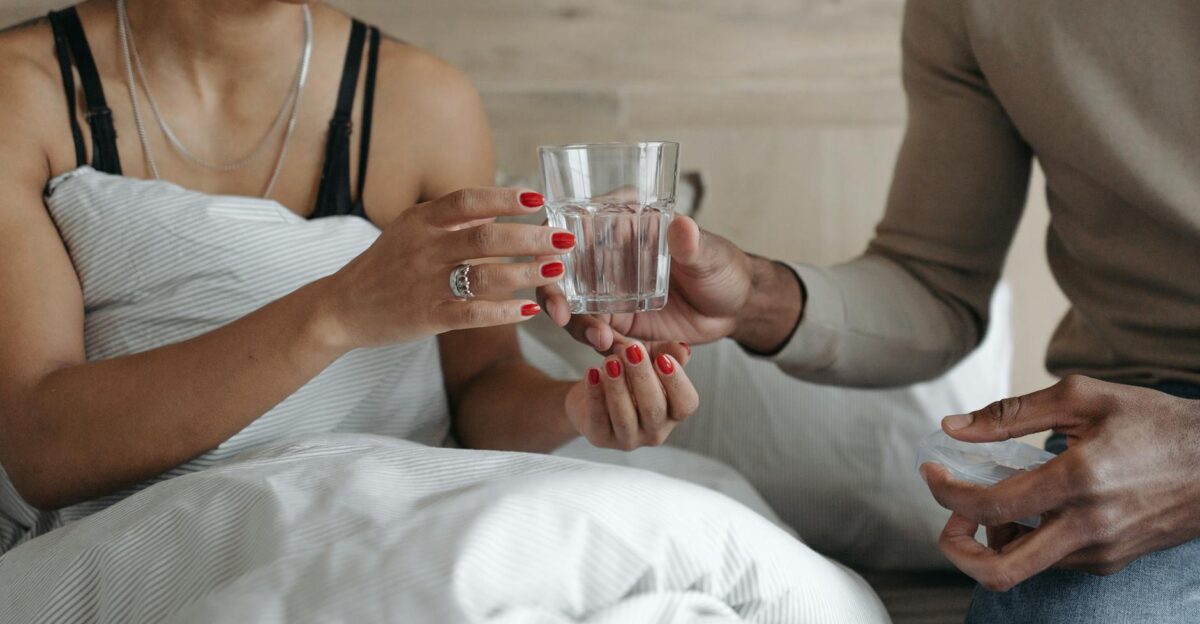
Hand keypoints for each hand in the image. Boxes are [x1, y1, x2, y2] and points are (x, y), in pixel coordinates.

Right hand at [319, 189, 574, 347]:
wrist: (342, 307)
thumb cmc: (385, 265)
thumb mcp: (411, 229)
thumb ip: (452, 218)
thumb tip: (498, 206)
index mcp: (421, 221)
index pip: (467, 201)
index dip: (504, 199)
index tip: (537, 200)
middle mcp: (424, 249)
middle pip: (485, 239)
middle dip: (529, 239)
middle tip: (563, 240)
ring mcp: (426, 284)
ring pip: (485, 277)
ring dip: (525, 274)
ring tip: (555, 271)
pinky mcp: (428, 316)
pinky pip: (473, 314)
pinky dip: (503, 312)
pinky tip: (529, 310)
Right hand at [540, 216, 799, 352]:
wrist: (736, 309)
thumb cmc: (723, 268)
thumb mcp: (709, 256)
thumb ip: (692, 245)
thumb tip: (682, 225)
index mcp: (620, 225)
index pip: (570, 227)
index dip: (550, 246)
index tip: (552, 267)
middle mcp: (605, 258)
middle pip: (560, 275)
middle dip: (554, 297)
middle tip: (563, 316)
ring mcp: (607, 294)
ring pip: (574, 312)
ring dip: (581, 329)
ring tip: (606, 342)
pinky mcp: (617, 325)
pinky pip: (599, 338)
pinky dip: (609, 349)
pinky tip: (629, 353)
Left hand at [564, 340, 697, 449]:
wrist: (593, 393)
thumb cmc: (628, 377)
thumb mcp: (649, 359)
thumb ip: (666, 352)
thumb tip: (683, 349)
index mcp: (673, 413)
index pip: (686, 404)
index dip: (676, 382)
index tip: (662, 358)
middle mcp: (655, 431)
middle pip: (654, 409)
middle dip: (642, 377)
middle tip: (631, 350)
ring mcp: (628, 439)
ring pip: (625, 417)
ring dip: (618, 387)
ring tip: (610, 361)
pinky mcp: (600, 439)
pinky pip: (597, 419)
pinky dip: (595, 395)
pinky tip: (592, 372)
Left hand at [920, 375, 1199, 591]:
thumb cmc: (1153, 422)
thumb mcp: (1081, 398)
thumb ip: (1010, 414)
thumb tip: (953, 428)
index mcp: (1079, 481)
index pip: (991, 504)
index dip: (947, 492)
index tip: (931, 472)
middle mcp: (1089, 528)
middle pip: (1000, 570)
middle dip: (957, 548)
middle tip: (951, 516)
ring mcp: (1101, 552)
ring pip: (1023, 565)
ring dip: (995, 537)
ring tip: (997, 497)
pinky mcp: (1111, 561)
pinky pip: (1050, 559)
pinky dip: (1026, 538)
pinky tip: (1032, 505)